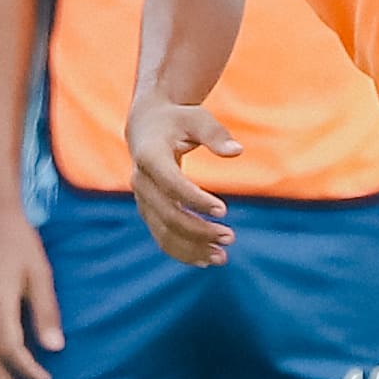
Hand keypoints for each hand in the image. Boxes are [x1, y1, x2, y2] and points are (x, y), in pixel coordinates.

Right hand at [121, 97, 238, 269]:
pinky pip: (161, 237)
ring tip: (222, 257)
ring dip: (191, 248)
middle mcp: (140, 181)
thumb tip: (237, 151)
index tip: (224, 210)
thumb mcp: (197, 118)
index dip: (196, 200)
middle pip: (168, 215)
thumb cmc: (177, 120)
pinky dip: (181, 251)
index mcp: (149, 156)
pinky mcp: (148, 210)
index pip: (172, 184)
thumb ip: (215, 135)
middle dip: (198, 230)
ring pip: (163, 232)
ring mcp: (142, 199)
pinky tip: (206, 260)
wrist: (147, 127)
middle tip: (230, 237)